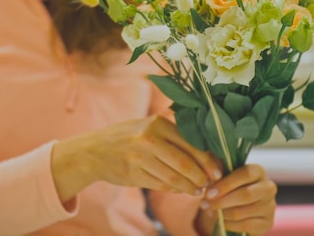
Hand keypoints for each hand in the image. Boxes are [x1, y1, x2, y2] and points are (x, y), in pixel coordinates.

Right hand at [52, 116, 222, 201]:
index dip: (208, 161)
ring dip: (189, 187)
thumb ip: (174, 138)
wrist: (94, 151)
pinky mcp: (133, 174)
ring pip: (174, 177)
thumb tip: (207, 157)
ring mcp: (139, 157)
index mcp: (158, 123)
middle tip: (209, 185)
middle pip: (185, 163)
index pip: (191, 144)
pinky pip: (161, 184)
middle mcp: (149, 138)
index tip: (218, 171)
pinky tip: (180, 189)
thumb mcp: (149, 127)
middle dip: (201, 177)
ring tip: (197, 190)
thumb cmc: (129, 137)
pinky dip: (174, 189)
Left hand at [194, 164, 276, 235]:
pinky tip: (221, 221)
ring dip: (222, 213)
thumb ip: (217, 170)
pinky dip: (229, 224)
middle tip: (206, 204)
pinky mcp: (268, 222)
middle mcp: (268, 187)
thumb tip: (209, 175)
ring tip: (210, 212)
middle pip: (245, 195)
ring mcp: (270, 206)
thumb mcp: (223, 174)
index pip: (245, 174)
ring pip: (242, 212)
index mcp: (258, 171)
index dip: (225, 184)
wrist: (238, 206)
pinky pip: (245, 225)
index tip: (208, 193)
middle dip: (222, 201)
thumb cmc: (229, 186)